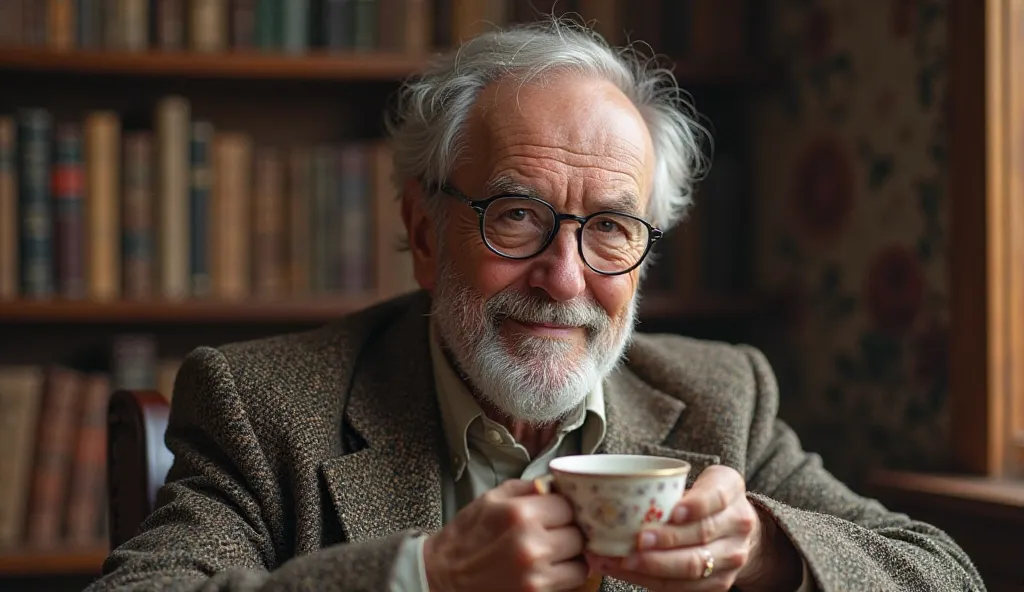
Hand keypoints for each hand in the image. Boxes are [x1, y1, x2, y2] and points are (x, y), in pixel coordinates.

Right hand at [423, 479, 588, 591]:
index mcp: (518, 513)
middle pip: (578, 533)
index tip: (555, 513)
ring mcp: (535, 574)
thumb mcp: (491, 499)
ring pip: (580, 559)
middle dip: (568, 531)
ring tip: (553, 552)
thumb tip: (557, 484)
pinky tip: (548, 568)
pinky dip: (566, 574)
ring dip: (571, 555)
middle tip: (554, 533)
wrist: (443, 576)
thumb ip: (527, 489)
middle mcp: (530, 543)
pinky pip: (572, 581)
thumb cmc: (466, 535)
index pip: (568, 505)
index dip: (562, 508)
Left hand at [589, 465, 767, 590]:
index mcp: (730, 489)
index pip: (715, 496)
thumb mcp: (697, 479)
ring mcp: (732, 556)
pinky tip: (625, 571)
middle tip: (635, 541)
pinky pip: (684, 587)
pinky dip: (650, 580)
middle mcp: (738, 524)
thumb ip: (671, 484)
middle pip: (701, 535)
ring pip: (692, 566)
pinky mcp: (720, 582)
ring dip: (652, 566)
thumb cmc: (704, 498)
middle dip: (666, 541)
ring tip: (618, 560)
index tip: (671, 512)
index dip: (694, 505)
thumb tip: (616, 491)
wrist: (736, 529)